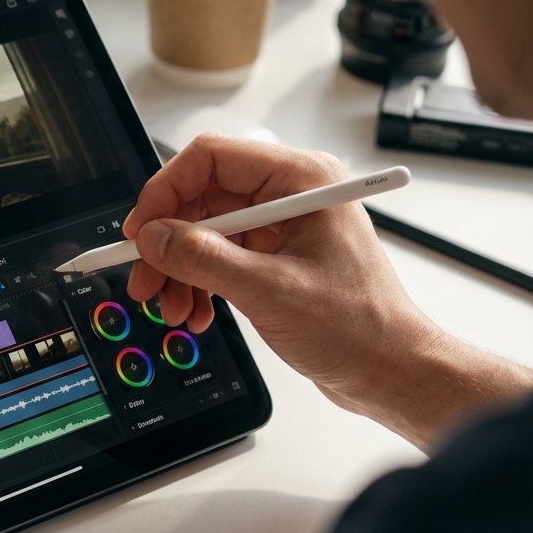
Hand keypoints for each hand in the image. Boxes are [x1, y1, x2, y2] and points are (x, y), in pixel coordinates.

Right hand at [123, 134, 532, 447]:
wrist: (391, 372)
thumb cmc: (360, 328)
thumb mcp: (270, 291)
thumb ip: (204, 259)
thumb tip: (155, 238)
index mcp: (301, 181)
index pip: (211, 159)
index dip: (166, 191)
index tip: (141, 230)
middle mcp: (290, 195)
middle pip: (202, 199)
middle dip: (168, 243)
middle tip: (144, 279)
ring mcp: (281, 228)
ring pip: (205, 233)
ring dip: (180, 270)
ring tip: (171, 307)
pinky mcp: (275, 258)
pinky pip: (219, 258)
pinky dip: (199, 285)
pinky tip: (197, 313)